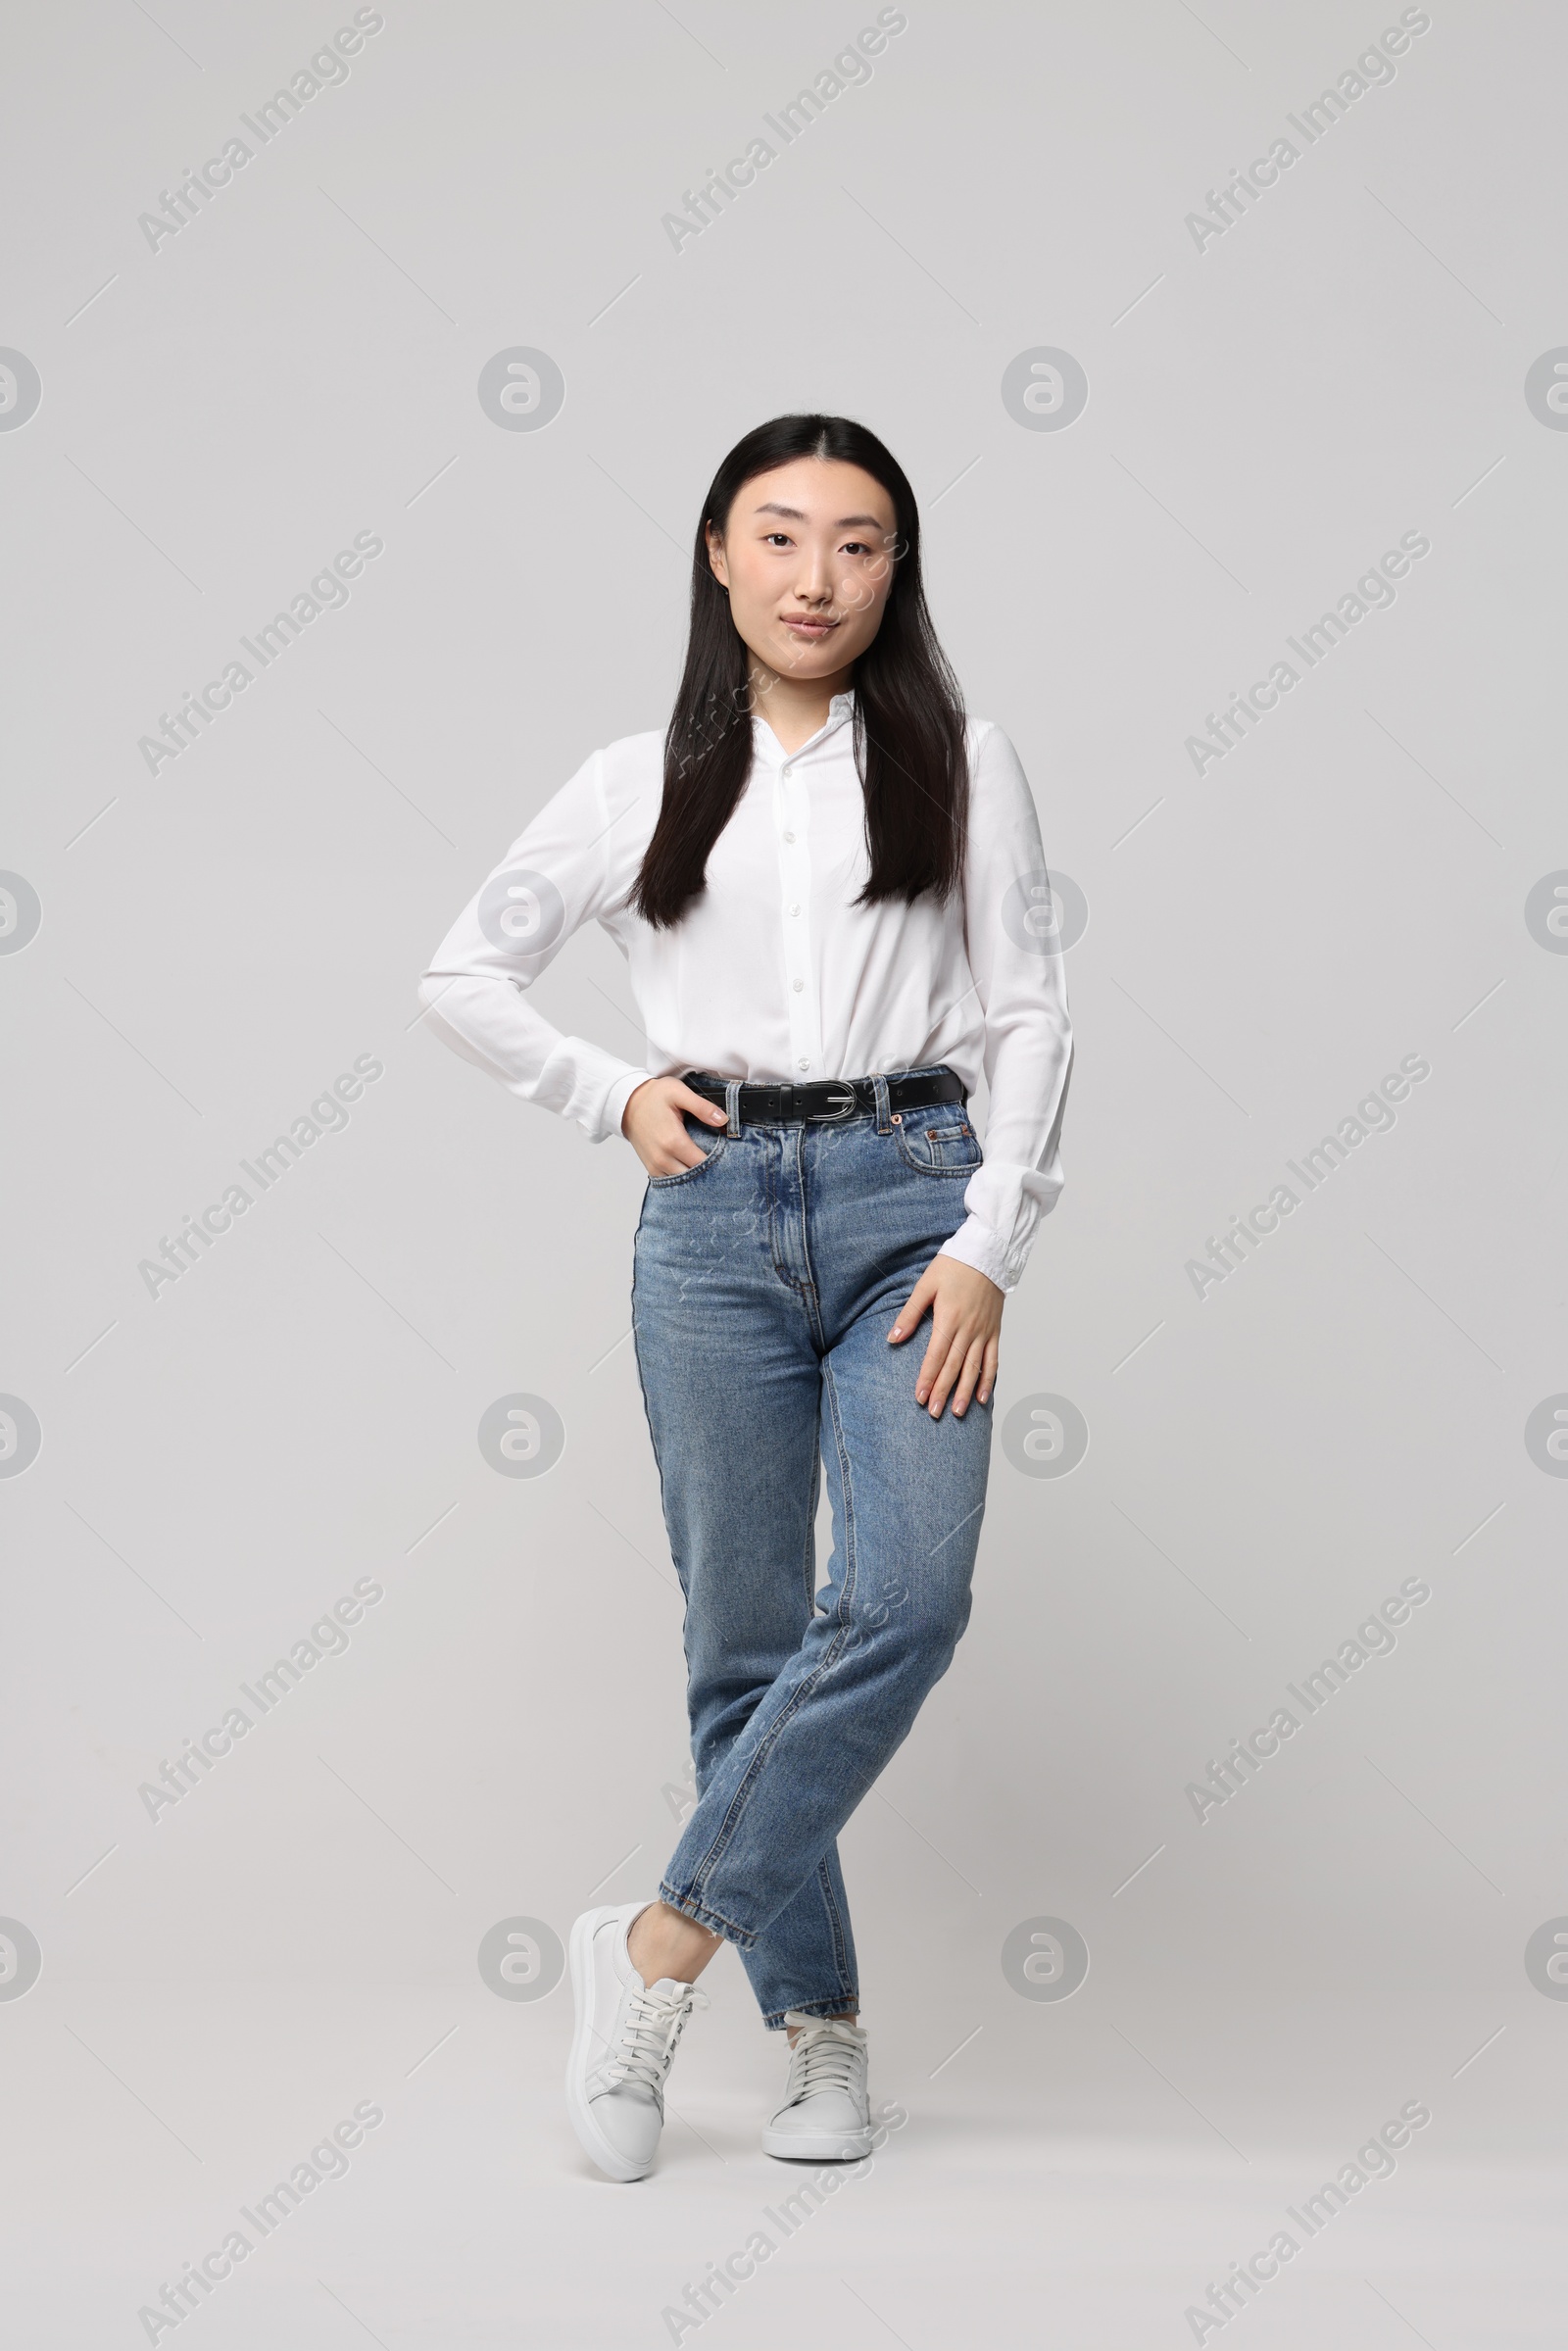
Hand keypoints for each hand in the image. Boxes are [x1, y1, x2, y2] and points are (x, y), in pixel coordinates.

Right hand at [622, 1075, 727, 1176]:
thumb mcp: (679, 1092)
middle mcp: (663, 1158)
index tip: (726, 1154)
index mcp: (673, 1141)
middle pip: (694, 1177)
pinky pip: (671, 1181)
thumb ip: (702, 1107)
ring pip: (682, 1182)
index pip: (703, 1163)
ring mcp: (655, 1165)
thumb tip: (723, 1119)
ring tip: (706, 1163)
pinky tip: (691, 1166)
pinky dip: (682, 1177)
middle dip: (708, 1170)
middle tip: (719, 1159)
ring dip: (695, 1176)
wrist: (627, 1103)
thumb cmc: (653, 1096)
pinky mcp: (651, 1168)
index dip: (717, 1161)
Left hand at [888, 1255, 1003, 1418]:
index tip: (919, 1396)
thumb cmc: (953, 1266)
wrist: (987, 1254)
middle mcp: (969, 1329)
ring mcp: (984, 1332)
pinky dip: (988, 1380)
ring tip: (958, 1413)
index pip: (936, 1355)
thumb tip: (893, 1337)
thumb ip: (910, 1313)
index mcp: (949, 1318)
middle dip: (943, 1391)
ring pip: (974, 1368)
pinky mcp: (995, 1331)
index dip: (927, 1377)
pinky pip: (993, 1360)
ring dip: (966, 1392)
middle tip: (933, 1412)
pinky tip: (982, 1397)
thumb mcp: (926, 1285)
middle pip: (954, 1366)